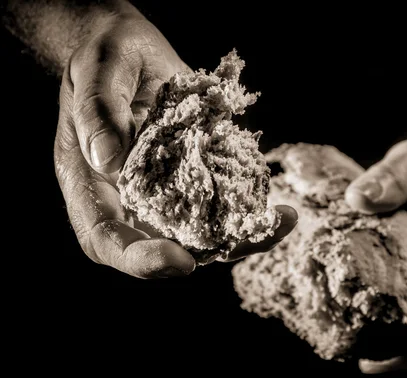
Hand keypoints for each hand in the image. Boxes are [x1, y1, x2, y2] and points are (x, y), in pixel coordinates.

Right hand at [54, 12, 296, 278]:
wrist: (133, 54)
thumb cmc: (108, 57)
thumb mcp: (99, 66)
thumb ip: (98, 109)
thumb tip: (108, 161)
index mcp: (91, 184)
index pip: (107, 240)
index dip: (140, 259)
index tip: (180, 261)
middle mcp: (130, 200)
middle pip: (162, 248)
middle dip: (210, 252)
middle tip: (253, 237)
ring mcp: (166, 195)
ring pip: (200, 235)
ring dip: (242, 237)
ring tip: (280, 221)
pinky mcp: (196, 182)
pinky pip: (221, 208)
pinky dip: (251, 213)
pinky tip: (280, 208)